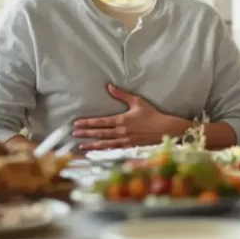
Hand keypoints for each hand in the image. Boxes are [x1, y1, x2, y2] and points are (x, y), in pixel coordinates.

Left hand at [72, 84, 189, 150]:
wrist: (165, 129)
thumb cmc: (152, 114)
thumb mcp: (137, 101)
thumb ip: (122, 94)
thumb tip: (109, 86)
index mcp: (122, 120)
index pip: (101, 122)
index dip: (88, 123)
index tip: (77, 123)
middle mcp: (121, 132)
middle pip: (100, 133)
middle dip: (86, 133)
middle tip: (74, 133)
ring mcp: (125, 141)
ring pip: (104, 143)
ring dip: (91, 144)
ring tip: (80, 145)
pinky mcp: (129, 147)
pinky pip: (113, 150)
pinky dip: (103, 151)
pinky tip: (96, 152)